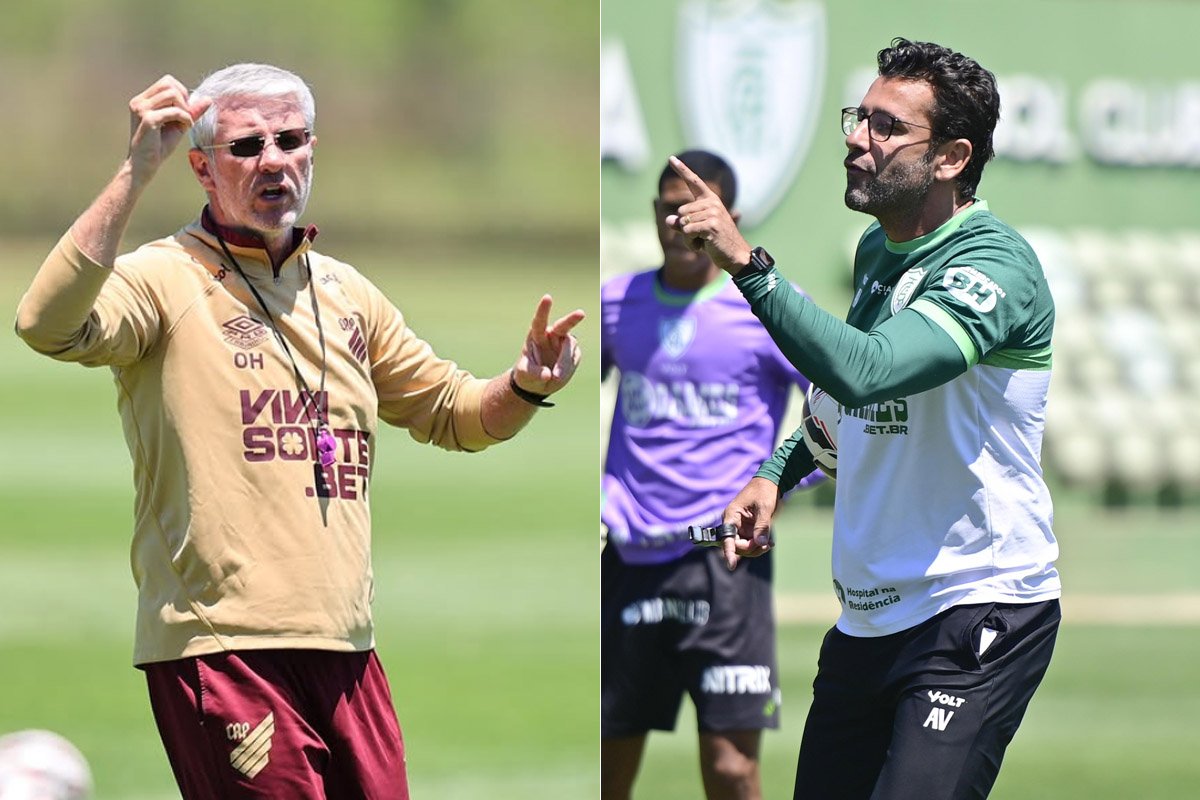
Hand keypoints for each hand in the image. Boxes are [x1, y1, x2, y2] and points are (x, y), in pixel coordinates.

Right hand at [126, 75, 210, 186]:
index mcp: (143, 100)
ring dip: (185, 109)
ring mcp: (141, 109)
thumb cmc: (159, 146)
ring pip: (172, 94)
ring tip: (186, 123)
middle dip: (184, 98)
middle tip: (187, 116)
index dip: (181, 92)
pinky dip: (185, 118)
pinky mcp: (148, 119)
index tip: (185, 110)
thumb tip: (208, 99)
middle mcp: (139, 102)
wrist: (144, 165)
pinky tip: (186, 127)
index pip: (167, 81)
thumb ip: (191, 111)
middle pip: (169, 84)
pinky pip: (175, 111)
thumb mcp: (179, 125)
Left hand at [512, 295, 584, 395]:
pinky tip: (559, 379)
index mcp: (536, 335)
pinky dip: (568, 370)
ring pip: (570, 349)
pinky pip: (574, 360)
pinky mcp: (573, 354)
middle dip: (572, 319)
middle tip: (581, 313)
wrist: (537, 384)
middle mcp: (552, 336)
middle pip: (563, 325)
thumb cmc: (527, 374)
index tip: (547, 297)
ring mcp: (564, 344)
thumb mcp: (524, 375)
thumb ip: (534, 373)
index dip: (543, 310)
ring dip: (564, 363)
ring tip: (555, 378)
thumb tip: (547, 375)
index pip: (539, 321)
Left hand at [663, 155, 753, 273]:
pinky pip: (687, 232)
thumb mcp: (697, 231)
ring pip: (683, 224)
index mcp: (710, 200)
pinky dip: (691, 243)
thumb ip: (682, 224)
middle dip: (685, 229)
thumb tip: (668, 220)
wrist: (735, 256)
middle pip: (681, 212)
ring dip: (688, 238)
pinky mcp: (711, 224)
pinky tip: (704, 247)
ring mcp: (713, 212)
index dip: (681, 169)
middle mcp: (712, 203)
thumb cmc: (716, 243)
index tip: (671, 158)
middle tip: (702, 236)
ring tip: (704, 241)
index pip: (694, 181)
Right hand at [721, 477, 780, 569]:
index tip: (731, 565)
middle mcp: (733, 524)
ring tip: (769, 544)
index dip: (728, 552)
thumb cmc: (764, 491)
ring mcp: (740, 528)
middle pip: (736, 545)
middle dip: (750, 548)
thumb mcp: (764, 507)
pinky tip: (769, 543)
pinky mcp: (748, 530)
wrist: (770, 483)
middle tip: (766, 545)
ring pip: (744, 547)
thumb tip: (760, 543)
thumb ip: (762, 525)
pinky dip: (759, 546)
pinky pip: (751, 544)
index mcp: (731, 516)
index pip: (727, 537)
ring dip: (756, 549)